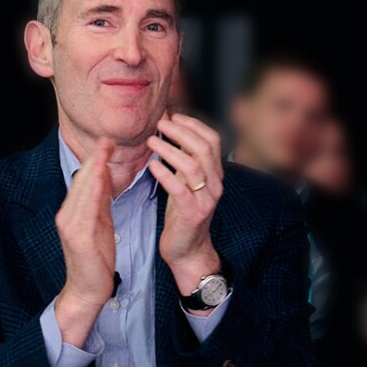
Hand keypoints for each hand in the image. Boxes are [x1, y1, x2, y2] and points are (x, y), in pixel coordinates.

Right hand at [53, 139, 115, 346]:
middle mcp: (66, 215)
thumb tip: (105, 179)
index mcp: (72, 212)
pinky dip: (94, 190)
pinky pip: (87, 208)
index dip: (95, 160)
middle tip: (107, 138)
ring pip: (82, 191)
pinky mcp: (77, 236)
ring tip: (104, 150)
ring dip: (94, 169)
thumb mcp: (100, 225)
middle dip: (94, 158)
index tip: (106, 142)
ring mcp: (70, 225)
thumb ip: (100, 203)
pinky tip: (101, 177)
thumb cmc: (95, 259)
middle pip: (81, 181)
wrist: (86, 290)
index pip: (83, 181)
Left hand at [146, 112, 223, 301]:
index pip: (212, 139)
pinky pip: (180, 190)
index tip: (173, 115)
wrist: (188, 250)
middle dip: (181, 132)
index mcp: (214, 174)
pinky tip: (152, 166)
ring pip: (192, 166)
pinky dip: (166, 175)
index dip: (193, 124)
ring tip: (151, 141)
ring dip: (170, 150)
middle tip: (160, 123)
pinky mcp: (193, 214)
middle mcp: (215, 184)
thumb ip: (183, 161)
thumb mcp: (185, 183)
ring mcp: (206, 199)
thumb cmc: (182, 214)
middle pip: (204, 148)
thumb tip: (169, 131)